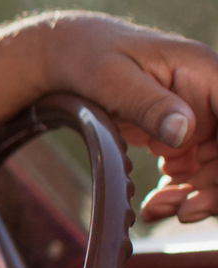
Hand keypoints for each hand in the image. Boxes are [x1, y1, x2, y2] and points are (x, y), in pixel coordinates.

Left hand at [14, 13, 217, 222]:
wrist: (65, 56)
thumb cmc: (87, 55)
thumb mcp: (112, 78)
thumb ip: (150, 104)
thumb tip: (185, 131)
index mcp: (206, 71)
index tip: (207, 183)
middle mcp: (212, 93)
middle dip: (214, 186)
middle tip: (183, 212)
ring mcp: (200, 115)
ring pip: (217, 165)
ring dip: (196, 194)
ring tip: (157, 210)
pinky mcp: (184, 134)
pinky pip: (195, 170)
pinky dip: (179, 191)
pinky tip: (154, 205)